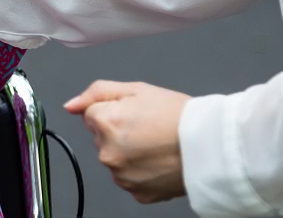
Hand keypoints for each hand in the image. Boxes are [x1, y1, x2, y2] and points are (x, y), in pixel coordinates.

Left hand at [65, 80, 190, 203]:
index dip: (114, 109)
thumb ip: (97, 93)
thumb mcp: (136, 89)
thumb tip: (71, 105)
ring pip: (115, 158)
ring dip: (128, 152)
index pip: (91, 114)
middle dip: (118, 131)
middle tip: (149, 127)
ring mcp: (122, 176)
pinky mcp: (137, 193)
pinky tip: (159, 161)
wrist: (211, 145)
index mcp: (105, 123)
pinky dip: (141, 170)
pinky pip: (130, 178)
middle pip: (101, 137)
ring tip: (157, 144)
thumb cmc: (179, 115)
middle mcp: (108, 153)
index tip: (136, 113)